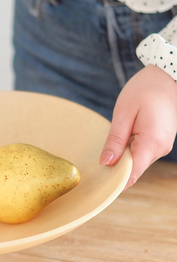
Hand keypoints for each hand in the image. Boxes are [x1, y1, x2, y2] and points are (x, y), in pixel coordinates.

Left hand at [100, 65, 176, 188]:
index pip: (131, 174)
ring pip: (137, 162)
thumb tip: (106, 163)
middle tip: (94, 167)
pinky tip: (119, 143)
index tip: (96, 185)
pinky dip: (130, 152)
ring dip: (122, 159)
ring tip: (107, 150)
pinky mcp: (161, 141)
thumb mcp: (124, 113)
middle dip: (115, 170)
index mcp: (152, 143)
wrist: (167, 76)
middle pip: (133, 169)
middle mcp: (160, 149)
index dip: (114, 182)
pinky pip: (142, 153)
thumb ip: (115, 140)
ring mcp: (163, 145)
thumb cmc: (145, 89)